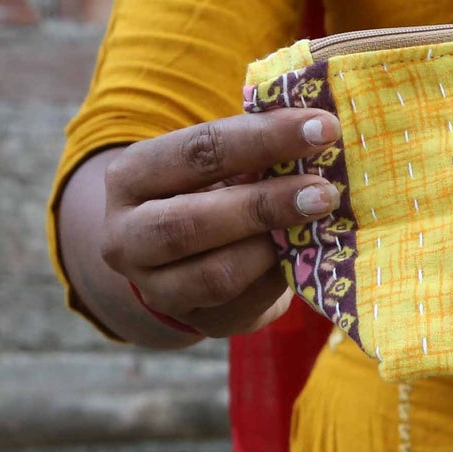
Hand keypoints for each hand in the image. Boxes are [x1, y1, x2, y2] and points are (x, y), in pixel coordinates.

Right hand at [88, 108, 342, 340]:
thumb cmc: (211, 191)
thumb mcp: (219, 164)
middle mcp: (128, 237)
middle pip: (190, 223)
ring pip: (216, 274)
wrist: (184, 260)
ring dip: (275, 247)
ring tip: (320, 222)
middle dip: (264, 205)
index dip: (263, 138)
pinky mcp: (196, 323)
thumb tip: (320, 129)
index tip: (322, 127)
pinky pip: (244, 305)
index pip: (196, 151)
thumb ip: (256, 149)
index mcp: (131, 178)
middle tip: (324, 190)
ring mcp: (156, 289)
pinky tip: (310, 253)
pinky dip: (281, 278)